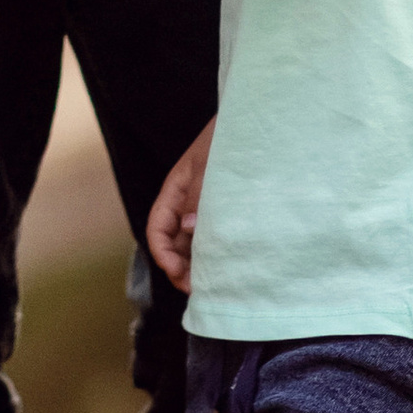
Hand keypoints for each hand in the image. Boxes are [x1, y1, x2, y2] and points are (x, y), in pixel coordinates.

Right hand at [145, 124, 214, 293]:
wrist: (255, 123)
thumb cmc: (229, 138)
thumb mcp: (211, 164)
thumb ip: (199, 195)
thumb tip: (189, 229)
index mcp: (175, 189)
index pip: (157, 227)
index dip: (162, 253)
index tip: (176, 272)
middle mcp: (186, 202)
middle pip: (173, 242)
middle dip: (179, 267)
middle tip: (196, 289)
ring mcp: (205, 207)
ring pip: (192, 243)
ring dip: (196, 265)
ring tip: (211, 285)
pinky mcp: (225, 212)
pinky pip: (212, 237)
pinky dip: (214, 254)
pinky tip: (225, 267)